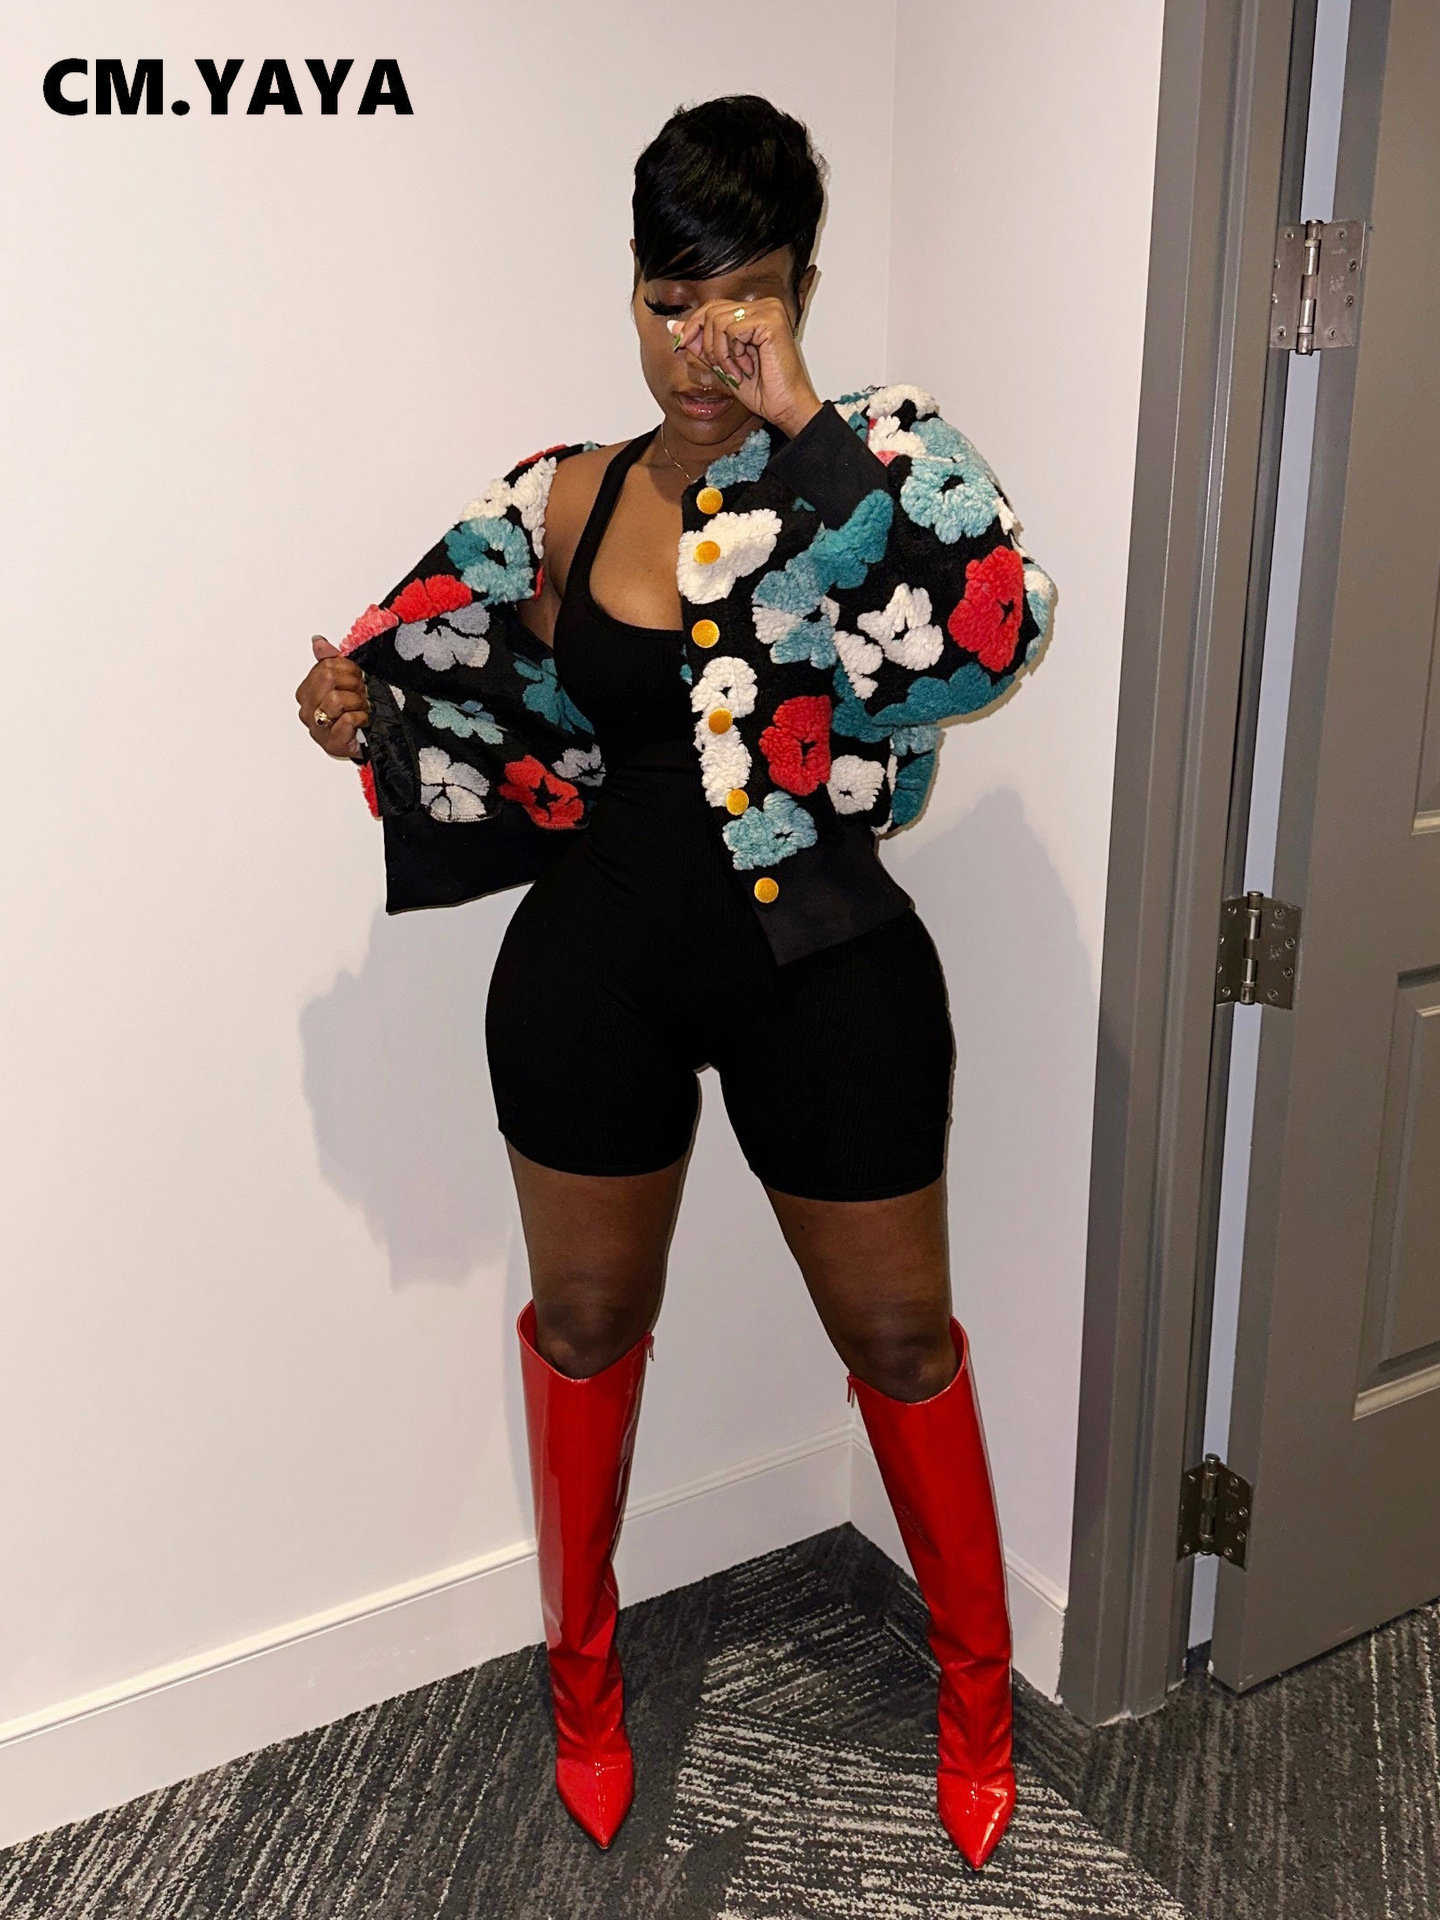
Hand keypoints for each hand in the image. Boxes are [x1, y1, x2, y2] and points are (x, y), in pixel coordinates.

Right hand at [296, 635, 369, 758]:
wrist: (368, 740)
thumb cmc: (354, 711)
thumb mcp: (346, 680)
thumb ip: (330, 660)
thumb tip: (317, 641)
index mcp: (307, 692)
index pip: (325, 667)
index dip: (348, 670)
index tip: (357, 679)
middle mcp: (308, 710)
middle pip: (327, 679)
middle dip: (352, 684)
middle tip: (361, 693)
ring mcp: (317, 728)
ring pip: (335, 699)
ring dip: (357, 702)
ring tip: (362, 708)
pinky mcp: (331, 743)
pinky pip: (347, 720)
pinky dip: (360, 717)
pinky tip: (362, 721)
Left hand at [667, 297, 822, 437]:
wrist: (785, 407)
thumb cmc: (762, 390)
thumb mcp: (722, 364)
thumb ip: (700, 343)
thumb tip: (673, 327)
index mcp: (754, 312)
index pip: (712, 307)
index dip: (693, 326)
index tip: (681, 344)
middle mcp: (764, 305)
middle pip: (711, 311)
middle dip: (707, 345)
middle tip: (723, 368)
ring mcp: (769, 310)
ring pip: (717, 321)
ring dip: (720, 353)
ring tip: (737, 371)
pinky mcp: (770, 320)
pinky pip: (730, 329)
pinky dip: (731, 354)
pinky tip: (746, 368)